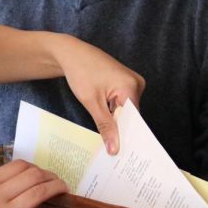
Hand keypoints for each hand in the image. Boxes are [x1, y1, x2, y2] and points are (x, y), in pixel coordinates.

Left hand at [55, 39, 144, 154]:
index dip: (127, 136)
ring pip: (126, 110)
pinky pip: (123, 102)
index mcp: (131, 86)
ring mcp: (131, 81)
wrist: (70, 53)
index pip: (134, 119)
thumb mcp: (92, 103)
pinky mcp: (124, 82)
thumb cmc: (80, 72)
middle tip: (113, 151)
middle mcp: (136, 83)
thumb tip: (114, 148)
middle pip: (131, 115)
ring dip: (117, 121)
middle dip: (121, 130)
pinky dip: (114, 112)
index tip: (121, 154)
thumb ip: (105, 126)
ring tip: (109, 139)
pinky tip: (107, 122)